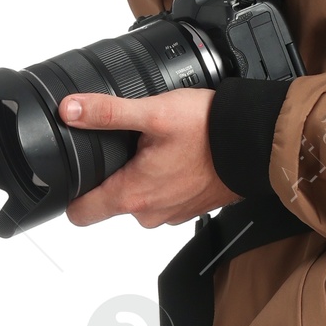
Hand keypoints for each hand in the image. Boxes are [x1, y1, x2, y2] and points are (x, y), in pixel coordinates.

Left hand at [61, 83, 239, 229]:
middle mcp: (149, 213)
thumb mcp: (152, 113)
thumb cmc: (208, 131)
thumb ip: (107, 112)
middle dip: (111, 175)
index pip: (80, 214)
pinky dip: (164, 179)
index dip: (71, 194)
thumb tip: (71, 110)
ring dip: (140, 176)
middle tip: (125, 146)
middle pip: (109, 201)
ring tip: (155, 148)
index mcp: (132, 196)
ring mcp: (170, 214)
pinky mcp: (188, 209)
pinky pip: (163, 197)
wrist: (254, 144)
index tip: (73, 175)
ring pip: (138, 197)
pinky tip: (176, 156)